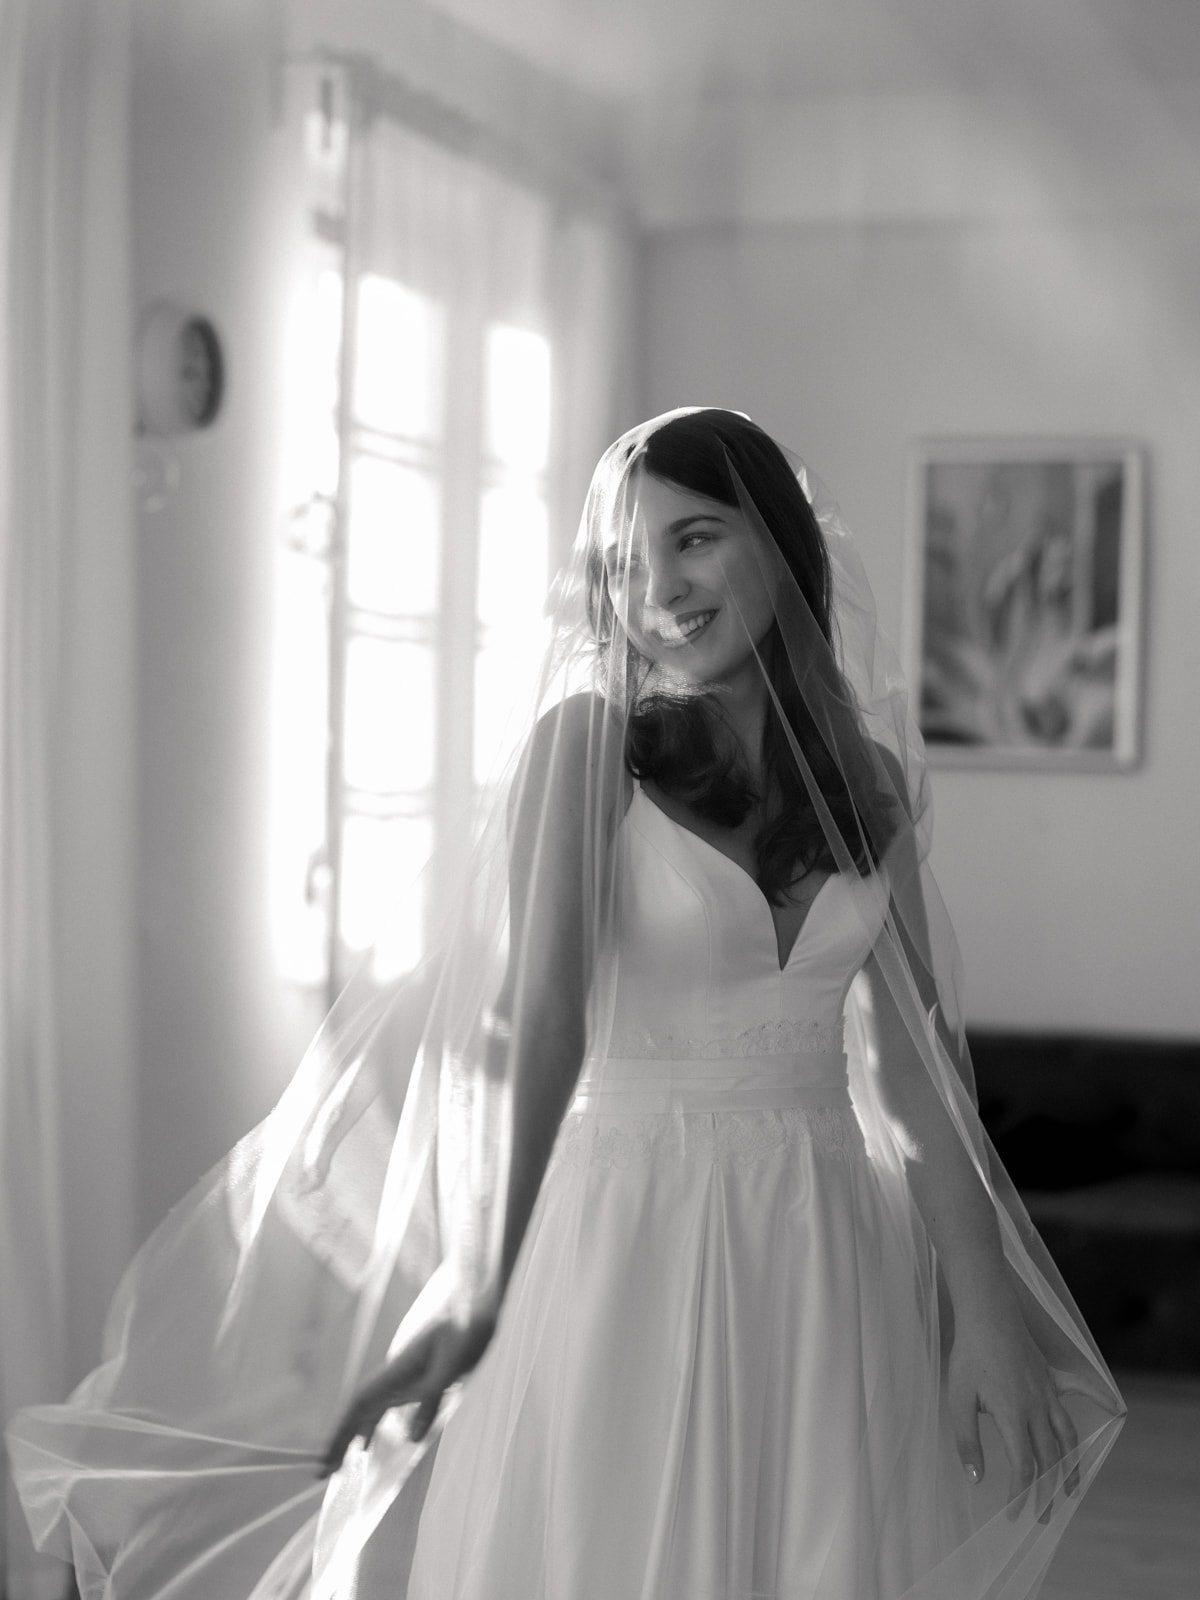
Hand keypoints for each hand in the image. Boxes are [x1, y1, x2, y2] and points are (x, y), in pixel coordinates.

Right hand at [319, 1310, 494, 1477]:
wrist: (476, 1287)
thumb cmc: (468, 1321)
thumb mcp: (454, 1362)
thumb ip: (432, 1398)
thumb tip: (410, 1439)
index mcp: (399, 1369)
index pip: (359, 1406)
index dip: (340, 1434)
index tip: (323, 1463)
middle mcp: (397, 1370)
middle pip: (361, 1409)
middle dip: (342, 1439)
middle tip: (324, 1472)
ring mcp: (408, 1368)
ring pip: (375, 1404)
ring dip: (360, 1430)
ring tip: (348, 1460)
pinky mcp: (422, 1365)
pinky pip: (392, 1399)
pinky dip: (381, 1418)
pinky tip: (387, 1431)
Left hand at [948, 1300, 1115, 1522]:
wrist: (985, 1315)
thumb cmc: (969, 1357)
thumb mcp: (957, 1400)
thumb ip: (967, 1441)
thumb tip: (977, 1479)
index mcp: (1013, 1416)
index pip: (1023, 1466)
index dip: (1021, 1495)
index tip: (1015, 1515)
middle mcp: (1037, 1408)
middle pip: (1049, 1458)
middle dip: (1048, 1492)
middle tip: (1045, 1517)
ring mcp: (1048, 1392)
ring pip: (1068, 1436)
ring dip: (1072, 1465)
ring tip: (1073, 1490)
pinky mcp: (1052, 1376)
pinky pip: (1081, 1389)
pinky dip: (1099, 1398)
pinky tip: (1115, 1408)